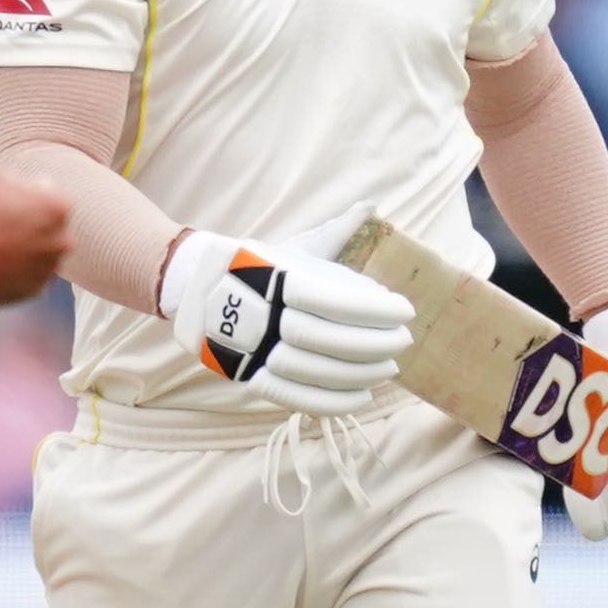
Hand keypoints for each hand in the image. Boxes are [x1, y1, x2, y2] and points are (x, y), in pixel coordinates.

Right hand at [0, 164, 68, 306]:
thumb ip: (19, 181)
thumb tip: (29, 190)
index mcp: (57, 208)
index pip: (52, 196)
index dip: (28, 195)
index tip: (5, 200)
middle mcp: (60, 242)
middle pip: (53, 227)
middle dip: (35, 224)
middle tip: (1, 222)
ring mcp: (46, 270)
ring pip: (43, 254)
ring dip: (27, 248)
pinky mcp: (30, 292)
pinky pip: (30, 276)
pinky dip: (17, 271)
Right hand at [163, 210, 411, 418]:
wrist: (201, 290)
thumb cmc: (262, 266)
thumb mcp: (298, 247)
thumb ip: (337, 231)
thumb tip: (370, 205)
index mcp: (282, 280)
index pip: (340, 301)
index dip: (378, 310)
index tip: (406, 310)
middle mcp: (269, 316)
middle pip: (332, 340)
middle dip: (377, 344)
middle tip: (405, 340)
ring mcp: (258, 350)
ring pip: (319, 372)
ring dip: (363, 374)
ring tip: (389, 368)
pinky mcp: (254, 377)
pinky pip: (299, 399)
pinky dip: (337, 402)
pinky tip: (365, 396)